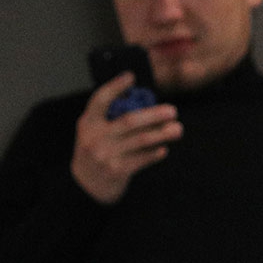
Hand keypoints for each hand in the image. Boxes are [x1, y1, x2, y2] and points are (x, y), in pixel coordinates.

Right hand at [69, 76, 181, 203]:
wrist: (84, 185)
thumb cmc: (96, 150)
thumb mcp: (94, 132)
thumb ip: (111, 118)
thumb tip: (146, 103)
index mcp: (88, 123)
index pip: (100, 100)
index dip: (115, 87)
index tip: (131, 76)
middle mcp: (95, 137)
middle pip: (129, 121)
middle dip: (154, 115)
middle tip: (172, 111)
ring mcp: (106, 155)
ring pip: (141, 140)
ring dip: (162, 134)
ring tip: (177, 129)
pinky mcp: (117, 171)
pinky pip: (142, 159)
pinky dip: (155, 153)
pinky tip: (164, 148)